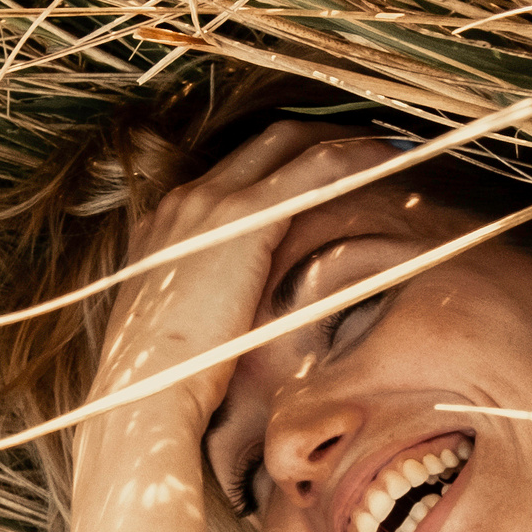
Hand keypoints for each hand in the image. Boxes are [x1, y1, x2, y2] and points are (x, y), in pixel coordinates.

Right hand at [91, 124, 411, 423]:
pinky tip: (390, 161)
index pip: (232, 172)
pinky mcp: (243, 218)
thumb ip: (204, 317)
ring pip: (288, 141)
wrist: (141, 395)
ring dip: (341, 139)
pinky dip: (356, 158)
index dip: (281, 163)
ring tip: (386, 147)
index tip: (321, 170)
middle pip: (260, 143)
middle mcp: (182, 201)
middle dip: (315, 135)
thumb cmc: (163, 387)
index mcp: (162, 229)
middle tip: (365, 146)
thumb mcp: (178, 338)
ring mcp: (209, 203)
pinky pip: (314, 168)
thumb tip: (233, 333)